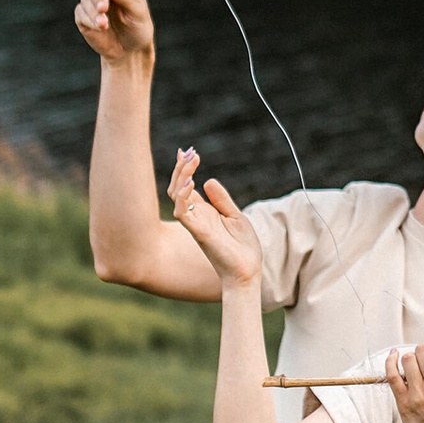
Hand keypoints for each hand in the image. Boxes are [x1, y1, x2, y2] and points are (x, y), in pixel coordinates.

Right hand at [74, 0, 155, 68]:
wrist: (130, 50)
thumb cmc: (138, 27)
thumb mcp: (138, 12)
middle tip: (103, 9)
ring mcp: (92, 2)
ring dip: (94, 12)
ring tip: (104, 25)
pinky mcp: (83, 16)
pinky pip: (81, 13)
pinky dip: (90, 20)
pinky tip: (101, 28)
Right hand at [166, 144, 262, 287]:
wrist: (247, 271)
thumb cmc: (242, 248)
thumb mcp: (235, 217)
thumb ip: (222, 200)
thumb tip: (208, 180)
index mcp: (205, 213)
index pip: (187, 187)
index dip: (185, 169)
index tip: (187, 151)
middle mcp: (196, 217)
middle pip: (178, 188)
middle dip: (181, 168)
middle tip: (189, 151)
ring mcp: (196, 224)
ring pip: (176, 197)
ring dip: (181, 177)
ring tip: (191, 160)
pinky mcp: (199, 232)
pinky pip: (183, 213)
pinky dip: (183, 197)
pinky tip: (191, 183)